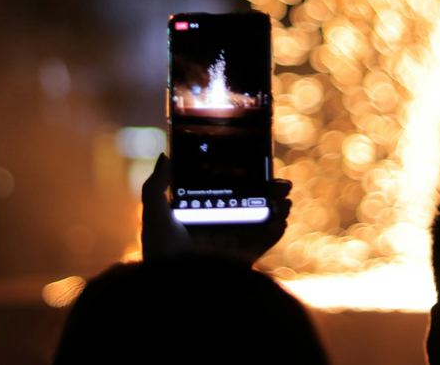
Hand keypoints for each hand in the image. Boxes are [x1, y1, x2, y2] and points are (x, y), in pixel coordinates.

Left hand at [140, 153, 291, 263]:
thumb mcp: (154, 211)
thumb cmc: (160, 248)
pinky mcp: (241, 260)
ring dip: (277, 210)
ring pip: (261, 223)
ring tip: (286, 200)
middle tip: (283, 183)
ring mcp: (231, 245)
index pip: (226, 192)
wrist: (173, 283)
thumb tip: (166, 156)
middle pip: (249, 205)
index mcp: (199, 214)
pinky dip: (274, 233)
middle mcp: (217, 228)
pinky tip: (281, 222)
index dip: (243, 179)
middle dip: (268, 193)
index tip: (257, 167)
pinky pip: (263, 244)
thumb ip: (157, 184)